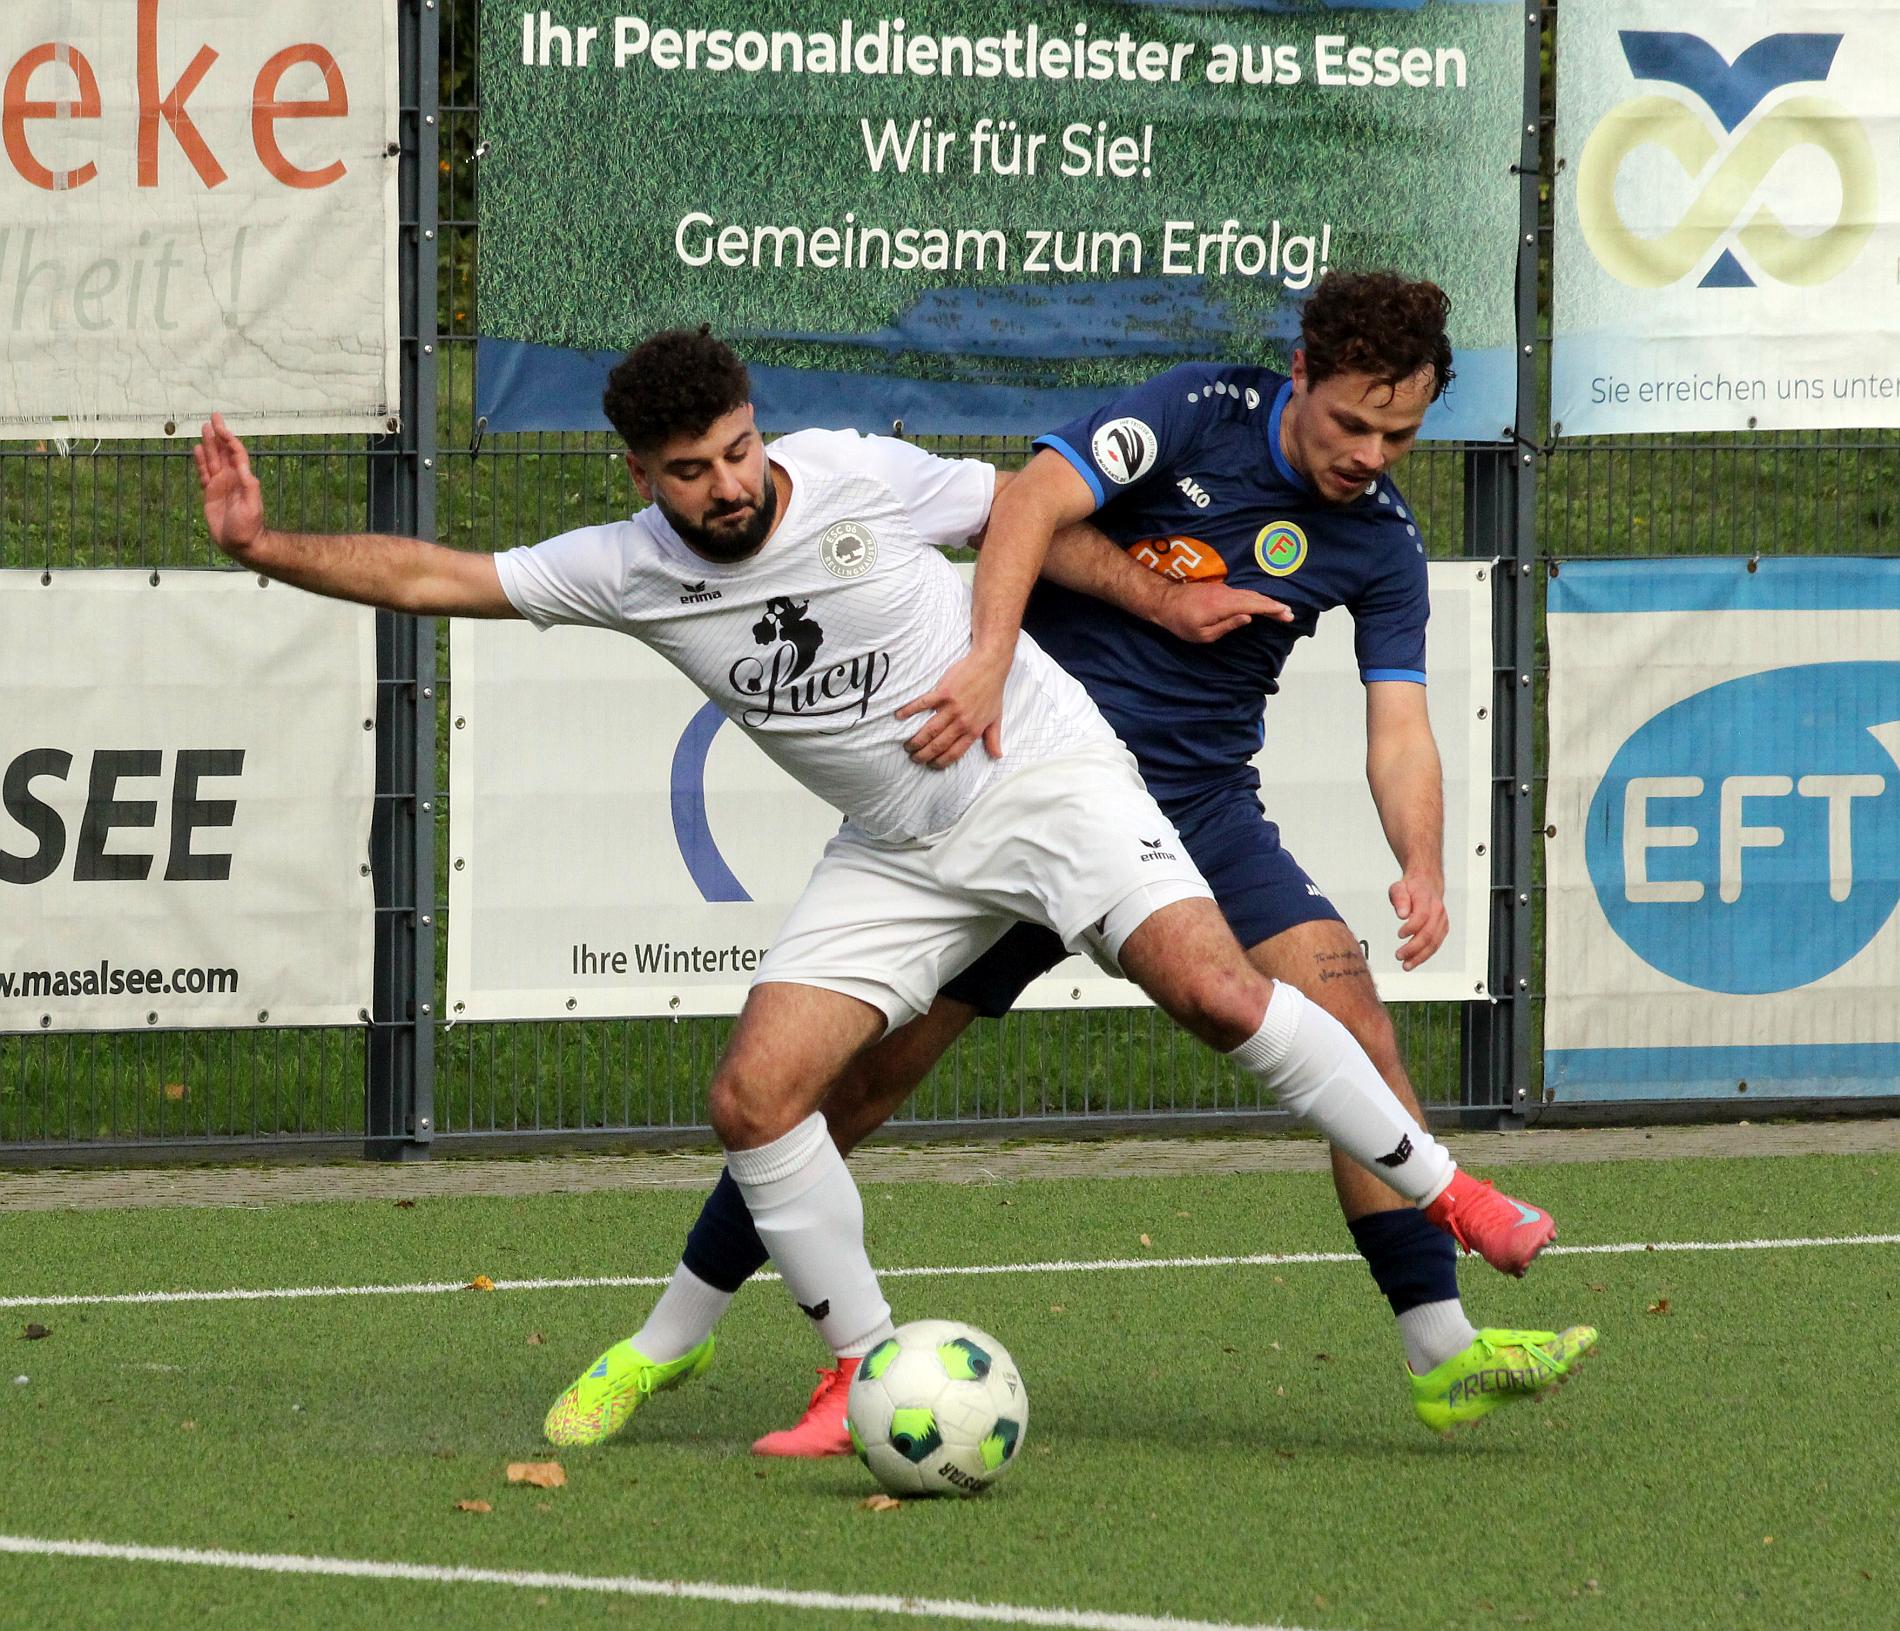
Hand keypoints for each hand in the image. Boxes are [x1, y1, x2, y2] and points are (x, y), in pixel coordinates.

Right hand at [193, 413, 264, 559]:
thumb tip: (244, 467)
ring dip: (208, 444)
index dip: (228, 438)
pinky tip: (197, 450)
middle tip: (213, 417)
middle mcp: (231, 478)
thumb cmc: (248, 527)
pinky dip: (200, 462)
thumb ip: (248, 486)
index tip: (220, 425)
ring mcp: (220, 485)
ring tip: (204, 428)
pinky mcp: (210, 494)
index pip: (235, 453)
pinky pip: (204, 473)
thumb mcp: (252, 506)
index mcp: (242, 478)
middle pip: (223, 451)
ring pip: (212, 459)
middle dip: (218, 435)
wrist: (240, 544)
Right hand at [896, 648, 1008, 768]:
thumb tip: (997, 755)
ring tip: (907, 746)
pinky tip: (899, 716)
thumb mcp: (996, 718)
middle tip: (914, 758)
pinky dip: (909, 710)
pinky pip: (923, 704)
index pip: (954, 753)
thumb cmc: (992, 691)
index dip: (940, 762)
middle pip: (938, 745)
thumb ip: (993, 738)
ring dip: (916, 740)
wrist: (990, 665)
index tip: (930, 765)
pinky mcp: (943, 692)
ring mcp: (951, 707)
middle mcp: (961, 722)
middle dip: (924, 755)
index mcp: (974, 730)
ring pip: (929, 730)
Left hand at [1153, 582, 1291, 643]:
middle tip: (1290, 614)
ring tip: (1280, 610)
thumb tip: (1249, 618)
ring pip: (1250, 594)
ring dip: (1266, 602)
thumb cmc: (1181, 622)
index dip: (1272, 609)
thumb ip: (1227, 626)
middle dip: (1274, 606)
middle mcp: (1226, 594)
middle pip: (1256, 598)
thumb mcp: (1202, 634)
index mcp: (1223, 606)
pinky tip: (1261, 604)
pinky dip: (1255, 599)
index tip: (1287, 614)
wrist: (1164, 601)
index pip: (1254, 605)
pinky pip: (1243, 593)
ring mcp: (1223, 590)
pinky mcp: (1220, 590)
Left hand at [1390, 874, 1447, 970]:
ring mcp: (1442, 920)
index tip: (1399, 935)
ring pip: (1434, 942)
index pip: (1422, 915)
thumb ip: (1399, 898)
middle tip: (1399, 956)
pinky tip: (1414, 960)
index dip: (1411, 927)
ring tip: (1406, 965)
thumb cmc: (1410, 888)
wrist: (1426, 885)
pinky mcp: (1443, 928)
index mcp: (1426, 898)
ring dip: (1420, 956)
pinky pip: (1436, 944)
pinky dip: (1425, 954)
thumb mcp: (1398, 888)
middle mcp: (1437, 910)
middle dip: (1413, 948)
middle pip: (1428, 933)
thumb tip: (1402, 914)